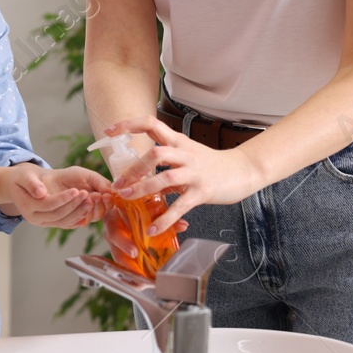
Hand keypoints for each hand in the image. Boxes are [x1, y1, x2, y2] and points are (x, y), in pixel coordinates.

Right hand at [5, 163, 113, 228]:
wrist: (22, 185)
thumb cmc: (23, 178)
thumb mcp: (24, 175)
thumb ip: (31, 183)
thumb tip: (40, 192)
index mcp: (27, 206)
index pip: (48, 204)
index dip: (63, 198)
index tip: (76, 190)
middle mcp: (34, 218)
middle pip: (58, 215)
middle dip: (74, 205)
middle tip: (87, 194)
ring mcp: (42, 223)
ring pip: (64, 222)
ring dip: (79, 212)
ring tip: (91, 201)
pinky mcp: (50, 223)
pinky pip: (66, 224)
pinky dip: (78, 218)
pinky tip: (88, 211)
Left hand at [100, 116, 266, 235]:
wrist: (242, 170)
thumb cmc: (212, 164)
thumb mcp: (186, 158)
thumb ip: (165, 165)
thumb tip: (141, 177)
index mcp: (178, 141)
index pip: (151, 123)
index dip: (128, 125)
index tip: (109, 132)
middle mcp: (185, 153)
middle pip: (155, 152)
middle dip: (133, 169)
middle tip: (118, 184)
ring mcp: (194, 172)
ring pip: (165, 177)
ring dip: (143, 188)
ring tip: (127, 199)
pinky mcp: (202, 191)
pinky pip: (180, 206)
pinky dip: (164, 219)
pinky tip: (153, 229)